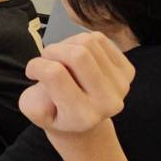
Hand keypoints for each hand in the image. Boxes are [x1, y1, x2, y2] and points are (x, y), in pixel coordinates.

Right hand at [17, 33, 132, 134]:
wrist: (82, 121)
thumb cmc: (53, 112)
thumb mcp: (33, 110)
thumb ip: (34, 97)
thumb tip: (51, 74)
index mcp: (81, 116)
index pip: (54, 74)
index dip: (36, 65)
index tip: (32, 72)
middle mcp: (106, 103)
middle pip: (77, 54)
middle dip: (53, 50)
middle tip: (46, 59)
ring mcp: (121, 86)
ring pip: (88, 41)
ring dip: (66, 45)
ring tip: (61, 59)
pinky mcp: (128, 71)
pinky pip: (99, 39)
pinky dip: (80, 41)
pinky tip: (76, 57)